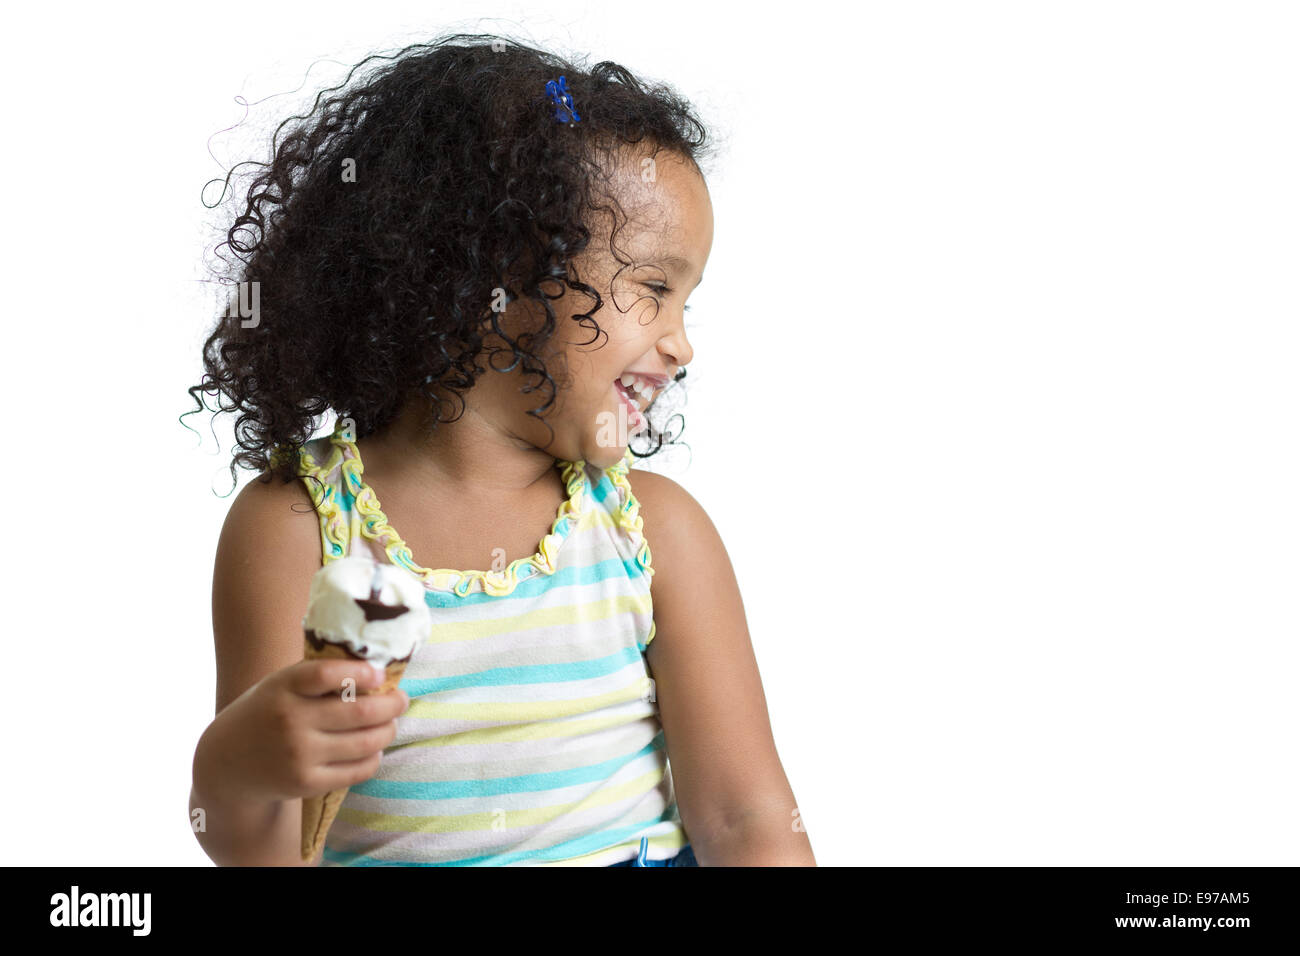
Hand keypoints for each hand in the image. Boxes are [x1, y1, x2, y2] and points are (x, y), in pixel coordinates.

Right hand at [198, 657, 409, 804]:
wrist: (227, 763)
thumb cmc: (267, 713)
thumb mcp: (280, 685)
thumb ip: (317, 676)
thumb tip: (376, 670)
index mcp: (283, 687)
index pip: (328, 674)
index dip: (361, 673)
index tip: (380, 675)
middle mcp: (290, 720)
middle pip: (360, 711)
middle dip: (392, 705)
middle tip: (401, 700)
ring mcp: (298, 754)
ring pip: (365, 742)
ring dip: (388, 731)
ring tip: (390, 724)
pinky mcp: (306, 783)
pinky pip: (357, 770)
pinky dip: (374, 757)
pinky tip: (374, 748)